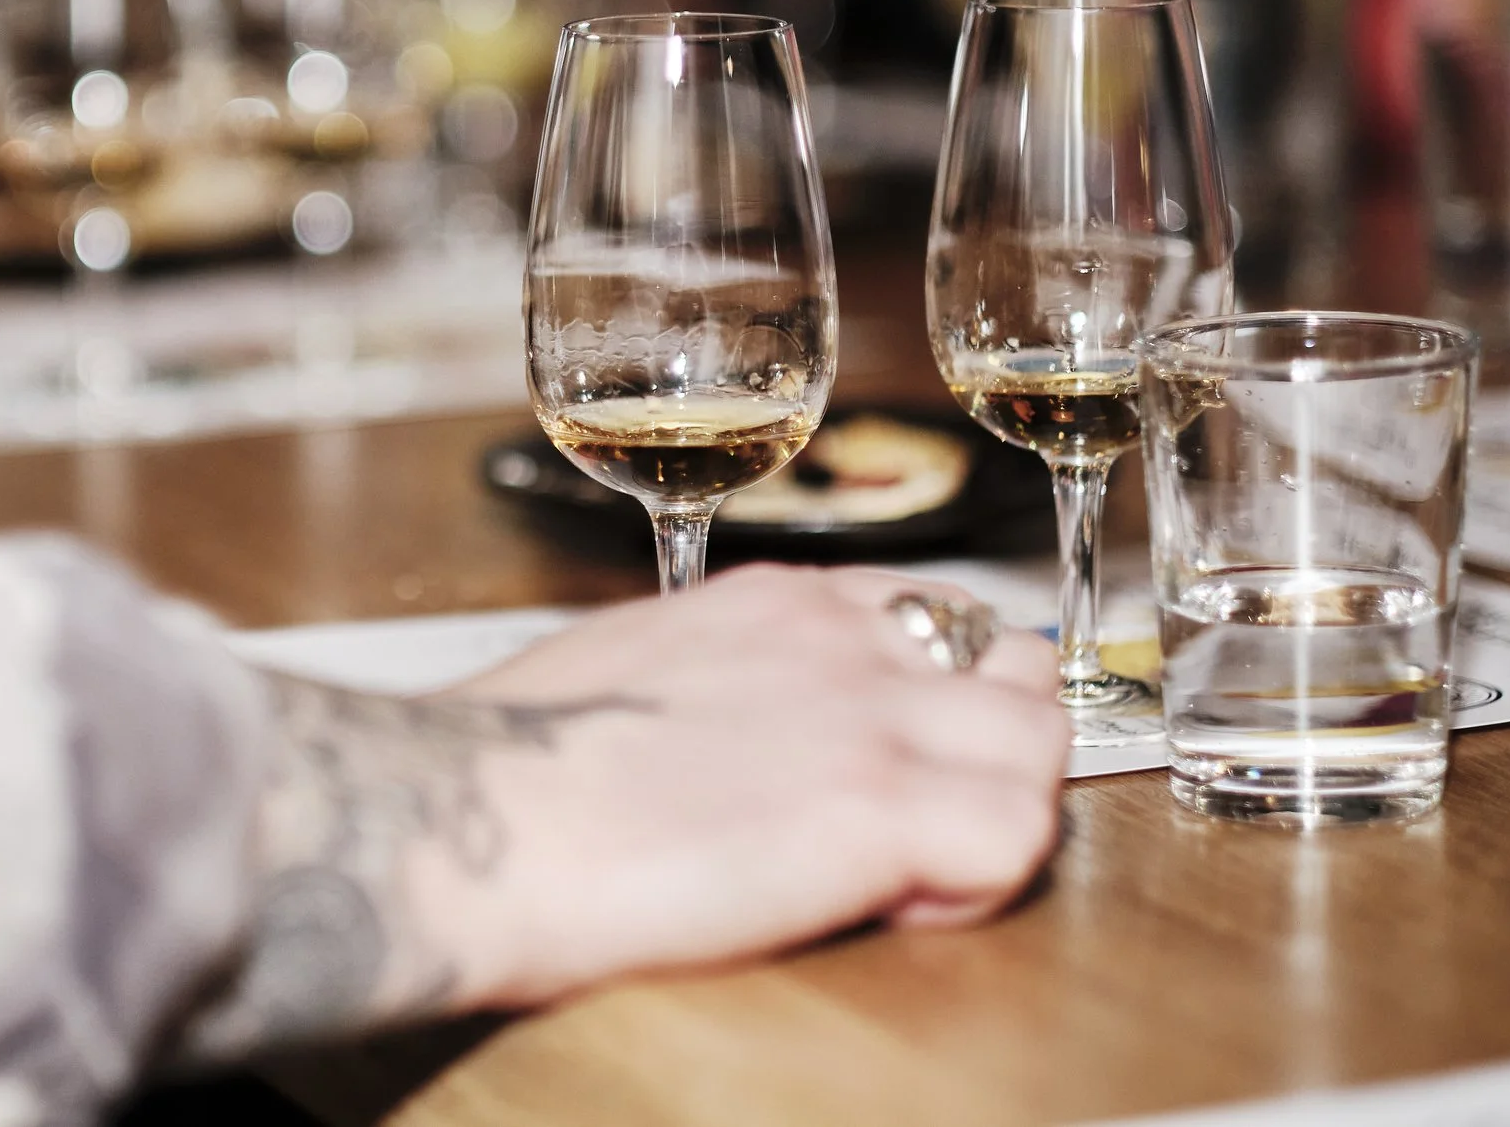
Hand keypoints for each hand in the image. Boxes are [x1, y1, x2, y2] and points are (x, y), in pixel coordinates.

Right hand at [183, 565, 1065, 1054]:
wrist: (469, 816)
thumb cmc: (503, 766)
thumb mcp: (625, 673)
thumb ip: (710, 684)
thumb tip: (718, 740)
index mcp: (771, 604)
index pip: (931, 618)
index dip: (938, 701)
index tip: (900, 764)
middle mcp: (837, 636)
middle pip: (1010, 668)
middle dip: (998, 748)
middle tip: (933, 826)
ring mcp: (869, 715)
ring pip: (1040, 743)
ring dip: (1000, 814)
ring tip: (912, 876)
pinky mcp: (882, 808)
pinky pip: (1018, 837)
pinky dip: (981, 884)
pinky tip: (893, 905)